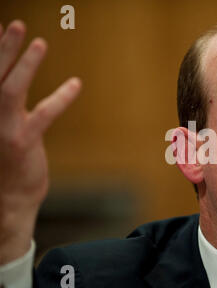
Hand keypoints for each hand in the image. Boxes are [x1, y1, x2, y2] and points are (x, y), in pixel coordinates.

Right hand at [0, 20, 81, 263]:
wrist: (7, 201)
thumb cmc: (5, 162)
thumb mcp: (2, 127)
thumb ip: (7, 103)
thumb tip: (12, 79)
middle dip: (2, 48)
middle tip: (14, 23)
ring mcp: (2, 129)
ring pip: (10, 90)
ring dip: (25, 65)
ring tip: (40, 42)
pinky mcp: (23, 143)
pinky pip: (44, 114)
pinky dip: (61, 98)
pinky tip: (76, 84)